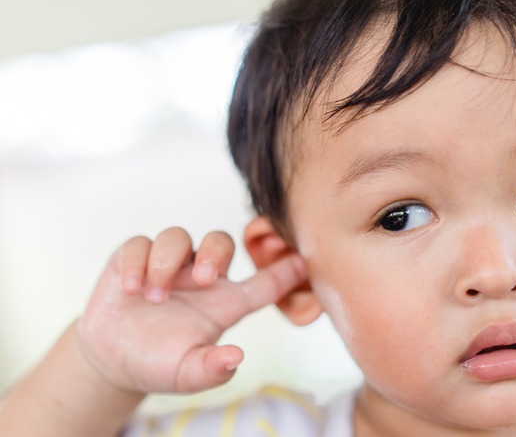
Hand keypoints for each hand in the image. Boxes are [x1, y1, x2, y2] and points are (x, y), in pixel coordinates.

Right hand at [76, 227, 306, 394]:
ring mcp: (169, 265)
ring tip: (154, 297)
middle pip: (221, 243)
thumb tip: (235, 357)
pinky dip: (137, 262)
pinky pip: (140, 244)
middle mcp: (200, 277)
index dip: (284, 272)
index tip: (303, 261)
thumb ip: (212, 370)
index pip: (263, 283)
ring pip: (178, 237)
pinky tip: (131, 288)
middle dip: (215, 253)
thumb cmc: (161, 363)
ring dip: (168, 263)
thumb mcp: (188, 374)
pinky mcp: (133, 260)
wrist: (115, 360)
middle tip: (204, 279)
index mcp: (225, 302)